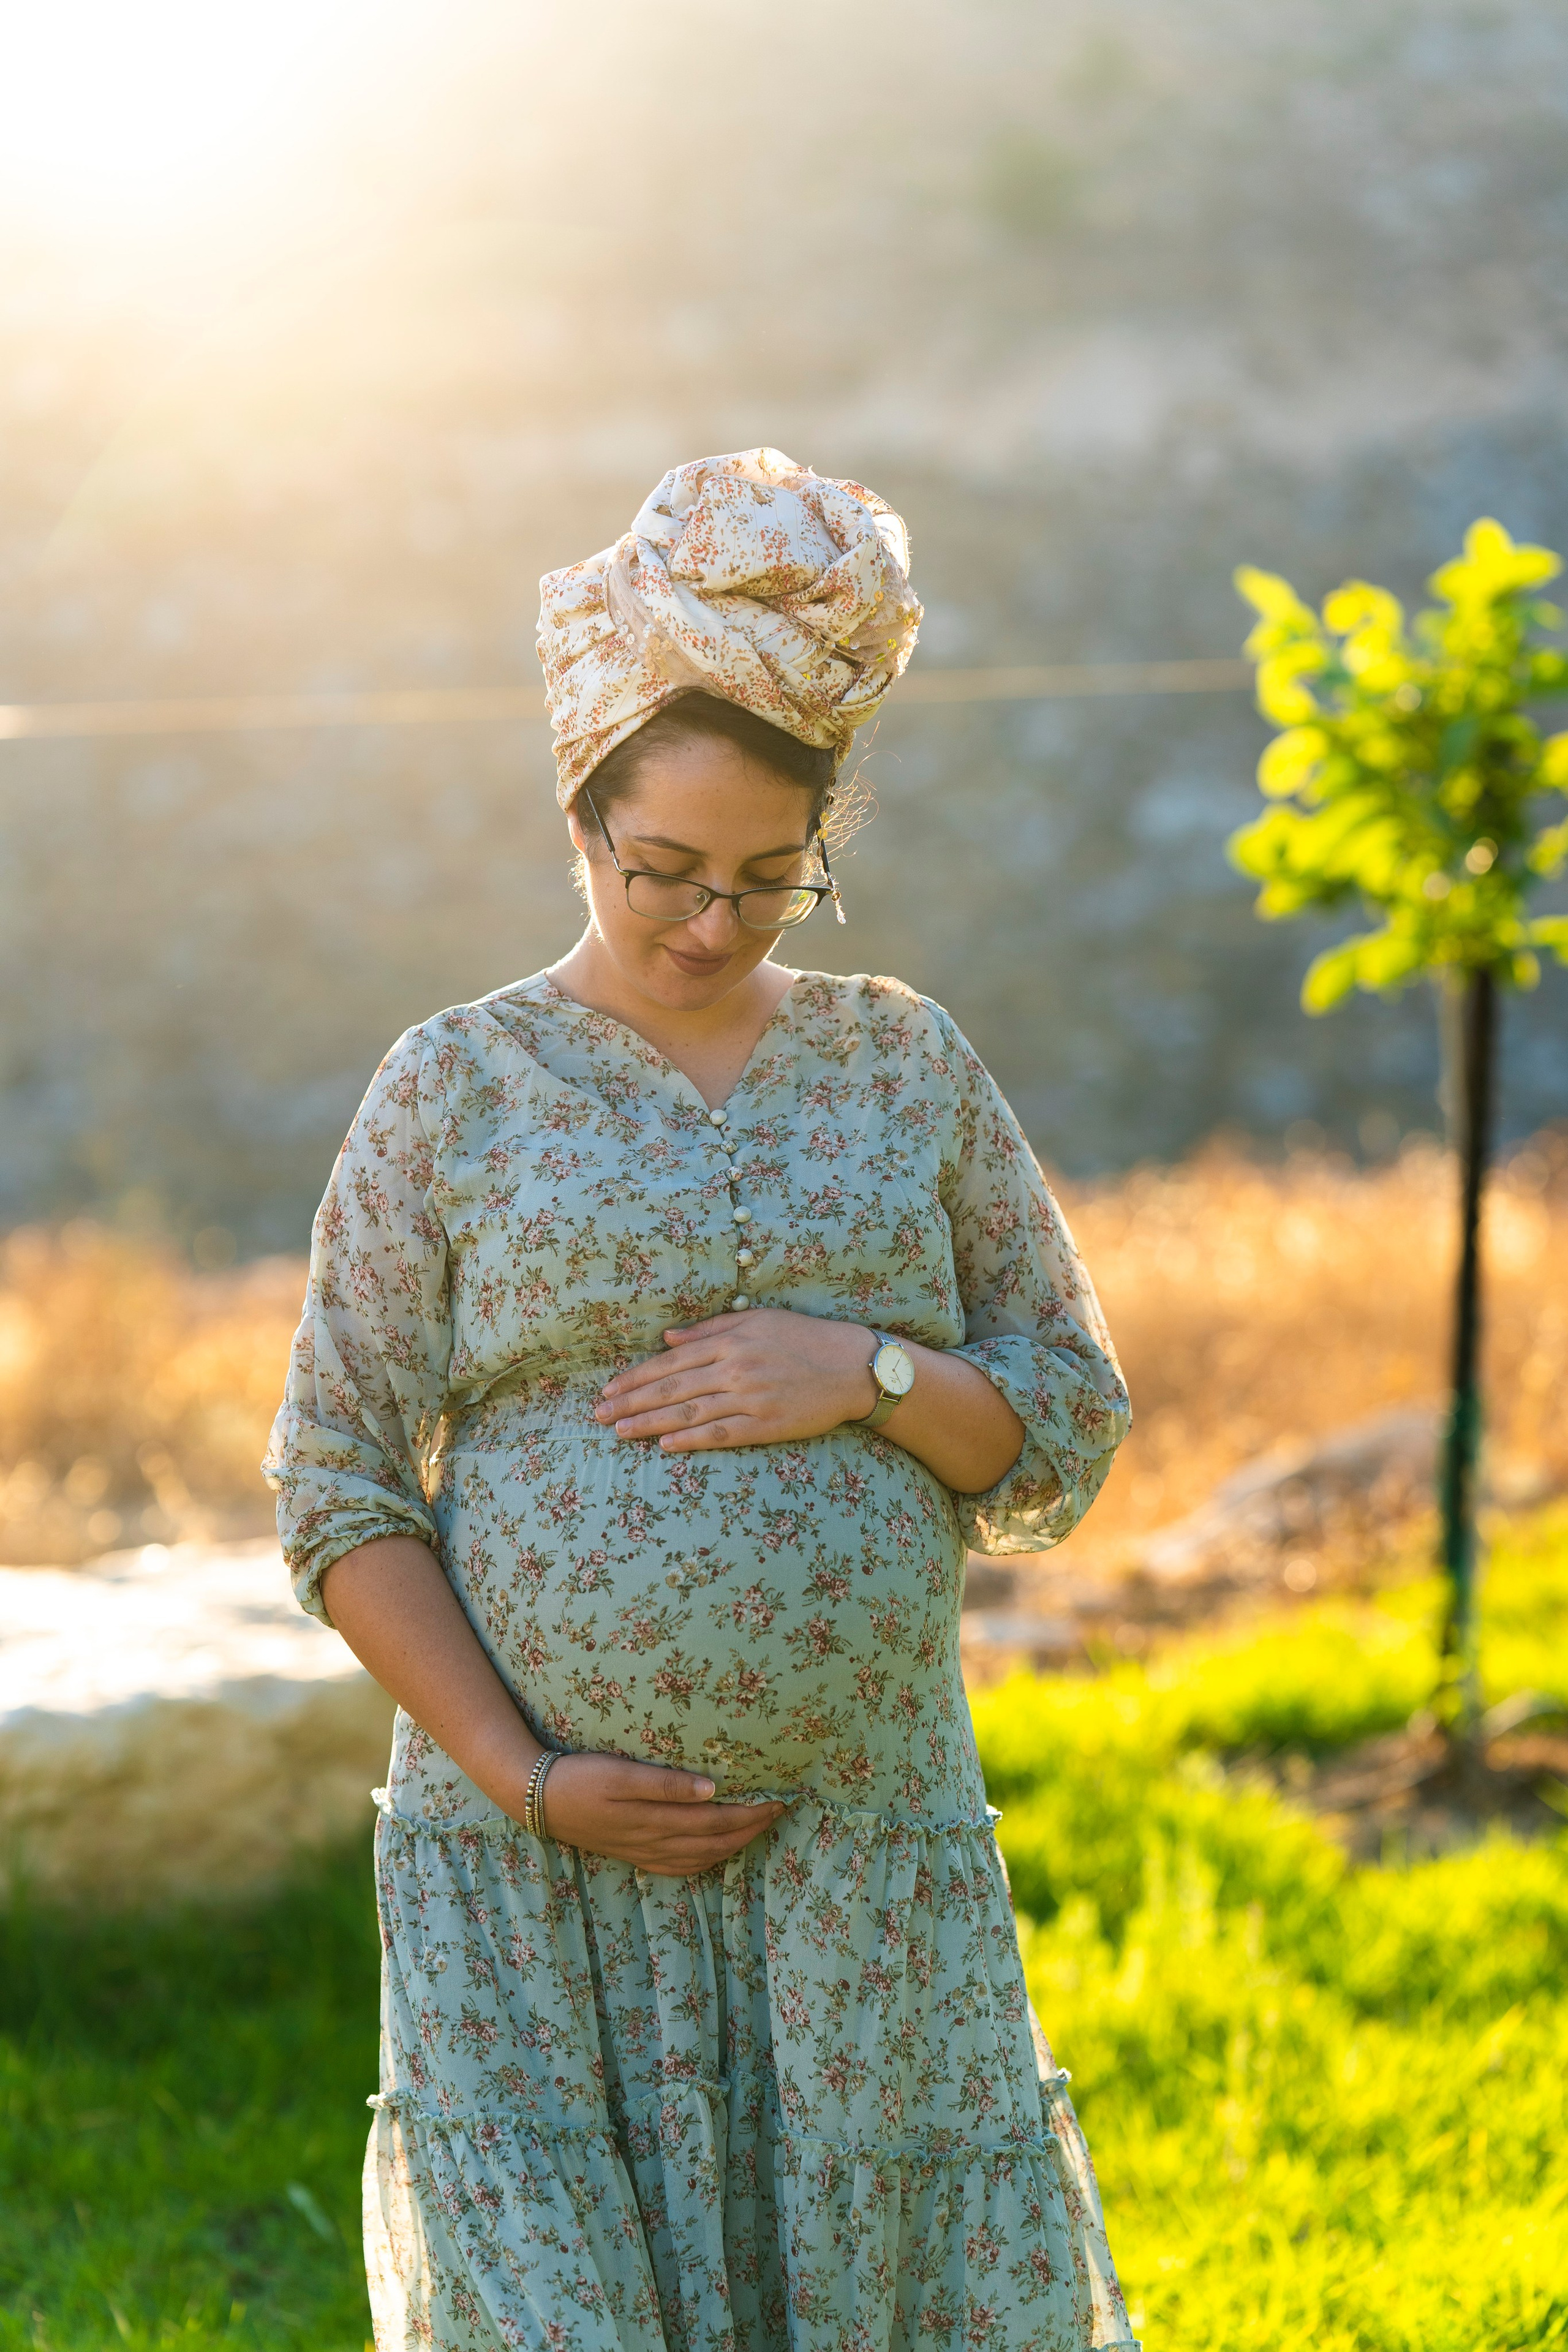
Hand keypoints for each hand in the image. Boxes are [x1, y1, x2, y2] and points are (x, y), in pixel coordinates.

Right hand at [538, 1750, 789, 1873]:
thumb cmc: (580, 1777)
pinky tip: (714, 1853)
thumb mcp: (620, 1774)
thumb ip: (666, 1783)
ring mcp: (644, 1853)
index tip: (779, 1799)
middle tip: (780, 1810)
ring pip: (702, 1858)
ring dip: (734, 1845)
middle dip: (752, 1828)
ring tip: (757, 1828)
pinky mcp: (633, 1854)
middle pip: (716, 1842)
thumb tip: (712, 1790)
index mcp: (657, 1821)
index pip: (718, 1821)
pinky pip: (680, 1866)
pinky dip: (706, 1861)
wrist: (538, 1800)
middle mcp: (655, 1843)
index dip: (752, 1813)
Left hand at [594, 1308, 878, 1450]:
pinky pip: (722, 1434)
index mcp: (732, 1339)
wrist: (855, 1368)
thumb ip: (712, 1328)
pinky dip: (691, 1440)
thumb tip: (668, 1337)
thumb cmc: (806, 1338)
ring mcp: (751, 1398)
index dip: (637, 1376)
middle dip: (631, 1402)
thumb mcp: (759, 1319)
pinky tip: (665, 1445)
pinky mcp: (767, 1426)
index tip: (609, 1389)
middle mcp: (736, 1367)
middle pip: (673, 1387)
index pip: (672, 1359)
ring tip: (620, 1432)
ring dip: (650, 1423)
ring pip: (690, 1412)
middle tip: (599, 1415)